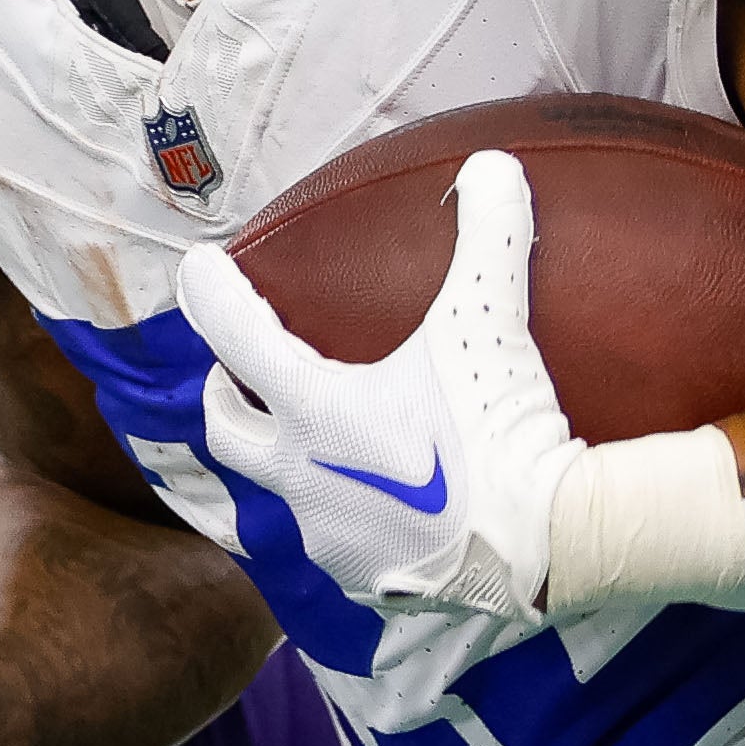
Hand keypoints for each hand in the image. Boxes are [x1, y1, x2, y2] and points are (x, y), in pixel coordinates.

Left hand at [168, 150, 585, 681]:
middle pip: (225, 431)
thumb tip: (493, 164)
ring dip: (275, 465)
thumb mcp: (490, 324)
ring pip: (271, 496)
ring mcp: (325, 535)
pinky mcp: (360, 580)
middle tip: (230, 376)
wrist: (546, 542)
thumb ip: (489, 239)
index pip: (236, 337)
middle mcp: (299, 477)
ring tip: (299, 446)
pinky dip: (333, 519)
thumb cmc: (503, 429)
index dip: (211, 294)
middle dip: (219, 397)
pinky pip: (327, 544)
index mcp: (313, 410)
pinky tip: (362, 511)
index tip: (198, 269)